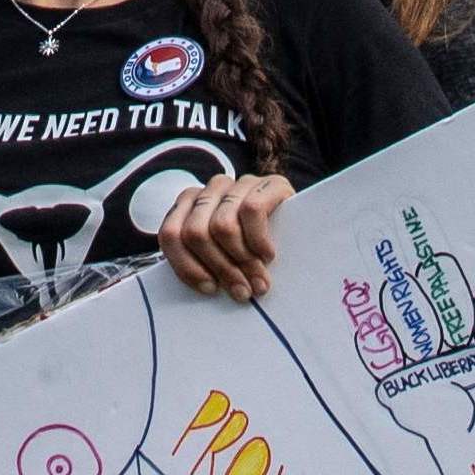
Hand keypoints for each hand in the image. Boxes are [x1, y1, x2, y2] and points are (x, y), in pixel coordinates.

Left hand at [154, 170, 294, 302]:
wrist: (303, 225)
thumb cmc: (256, 248)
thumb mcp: (225, 254)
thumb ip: (206, 262)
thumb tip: (205, 290)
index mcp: (191, 203)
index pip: (170, 234)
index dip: (187, 266)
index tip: (210, 289)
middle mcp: (212, 189)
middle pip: (195, 233)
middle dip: (220, 269)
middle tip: (241, 291)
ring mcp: (240, 184)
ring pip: (221, 226)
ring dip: (242, 262)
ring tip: (258, 281)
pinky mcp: (268, 183)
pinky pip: (251, 211)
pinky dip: (258, 241)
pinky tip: (267, 255)